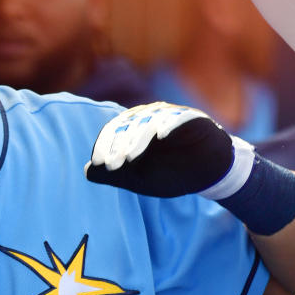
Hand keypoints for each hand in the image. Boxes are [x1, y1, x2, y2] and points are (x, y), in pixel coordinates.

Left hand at [85, 102, 247, 197]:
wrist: (208, 174)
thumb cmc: (169, 173)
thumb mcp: (139, 179)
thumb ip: (114, 175)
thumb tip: (86, 172)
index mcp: (132, 127)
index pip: (113, 132)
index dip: (104, 147)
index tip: (100, 165)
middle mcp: (149, 116)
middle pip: (128, 126)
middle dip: (119, 146)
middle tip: (113, 166)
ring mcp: (170, 114)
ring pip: (149, 121)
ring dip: (138, 139)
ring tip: (131, 158)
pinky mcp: (192, 117)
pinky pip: (179, 117)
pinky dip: (170, 124)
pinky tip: (162, 136)